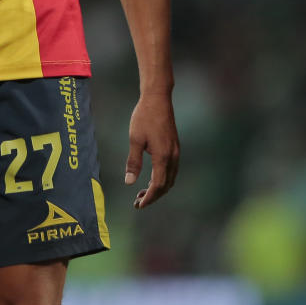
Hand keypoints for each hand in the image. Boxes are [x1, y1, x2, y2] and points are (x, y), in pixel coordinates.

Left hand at [124, 92, 178, 208]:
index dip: (149, 197)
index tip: (139, 205)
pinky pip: (171, 170)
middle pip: (166, 185)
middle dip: (153, 196)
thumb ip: (133, 162)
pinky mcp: (175, 147)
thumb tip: (129, 182)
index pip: (158, 185)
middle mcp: (173, 157)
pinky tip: (151, 178)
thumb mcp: (135, 139)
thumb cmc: (144, 117)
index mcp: (163, 157)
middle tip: (137, 202)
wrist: (158, 99)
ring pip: (170, 178)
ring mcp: (176, 152)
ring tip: (142, 192)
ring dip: (158, 188)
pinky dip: (162, 179)